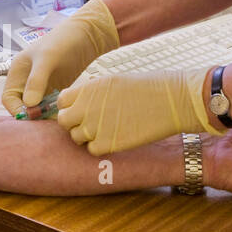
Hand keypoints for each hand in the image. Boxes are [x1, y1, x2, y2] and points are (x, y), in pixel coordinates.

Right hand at [1, 0, 120, 113]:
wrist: (86, 35)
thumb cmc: (63, 40)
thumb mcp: (47, 59)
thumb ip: (36, 81)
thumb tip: (29, 104)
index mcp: (17, 71)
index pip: (8, 98)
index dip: (16, 109)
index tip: (30, 116)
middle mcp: (26, 80)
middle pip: (21, 105)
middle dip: (30, 114)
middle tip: (44, 119)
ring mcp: (41, 86)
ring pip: (36, 108)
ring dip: (43, 115)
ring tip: (55, 116)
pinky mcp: (55, 89)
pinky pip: (49, 106)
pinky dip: (53, 111)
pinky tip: (62, 112)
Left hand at [56, 68, 220, 155]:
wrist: (170, 100)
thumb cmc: (147, 87)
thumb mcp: (113, 82)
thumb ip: (92, 93)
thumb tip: (79, 104)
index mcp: (88, 89)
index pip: (62, 101)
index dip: (70, 106)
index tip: (81, 109)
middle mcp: (87, 107)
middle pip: (63, 121)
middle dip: (73, 123)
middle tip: (89, 123)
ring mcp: (96, 127)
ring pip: (76, 138)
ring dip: (87, 136)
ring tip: (106, 130)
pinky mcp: (109, 143)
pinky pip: (92, 150)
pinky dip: (100, 147)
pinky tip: (114, 139)